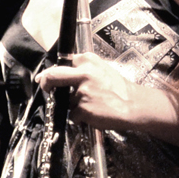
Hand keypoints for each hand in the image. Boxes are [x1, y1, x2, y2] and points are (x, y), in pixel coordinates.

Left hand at [36, 53, 158, 130]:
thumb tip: (57, 73)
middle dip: (45, 82)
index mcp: (87, 60)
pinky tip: (94, 113)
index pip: (62, 64)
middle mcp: (83, 73)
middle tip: (44, 87)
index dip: (54, 73)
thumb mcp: (101, 70)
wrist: (133, 105)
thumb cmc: (118, 89)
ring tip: (92, 104)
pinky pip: (73, 115)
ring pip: (66, 100)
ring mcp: (82, 91)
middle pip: (53, 76)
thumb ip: (81, 69)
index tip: (48, 78)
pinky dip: (80, 117)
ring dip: (74, 105)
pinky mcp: (82, 108)